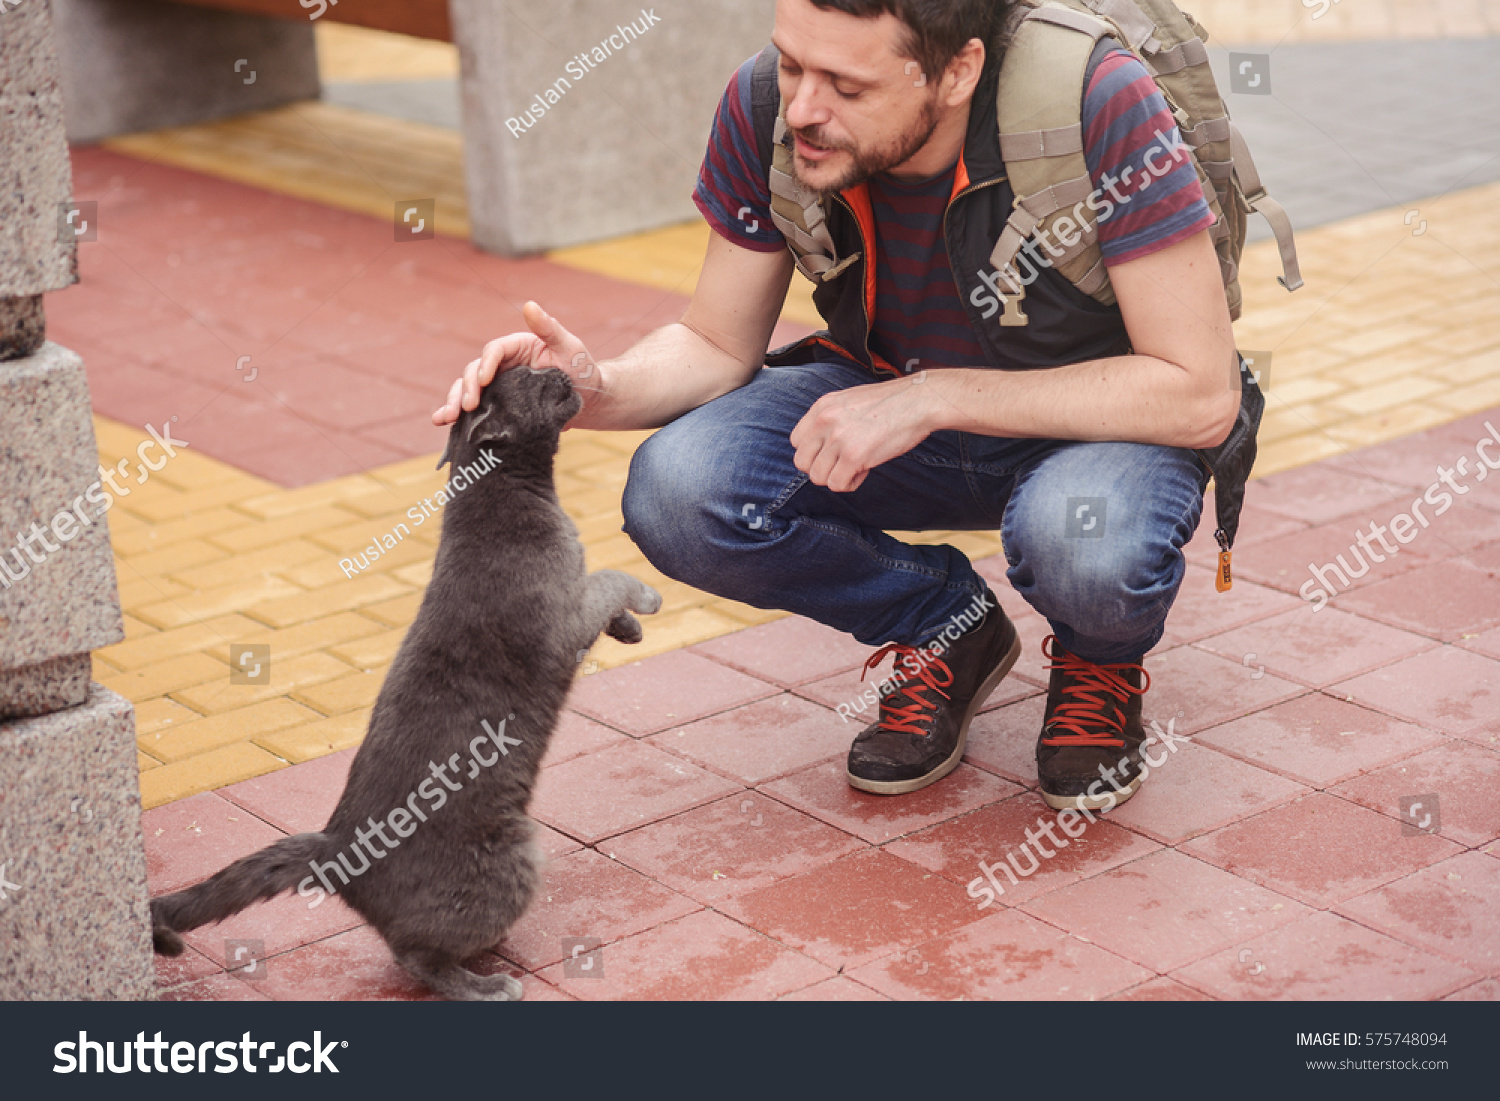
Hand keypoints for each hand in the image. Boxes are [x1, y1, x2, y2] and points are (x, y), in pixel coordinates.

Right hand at [432, 301, 601, 425]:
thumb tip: (530, 304)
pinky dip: (458, 416)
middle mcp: (503, 365)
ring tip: (446, 418)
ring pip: (467, 390)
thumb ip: (549, 328)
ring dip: (453, 402)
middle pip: (474, 371)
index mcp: (517, 347)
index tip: (484, 381)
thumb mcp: (570, 347)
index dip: (486, 364)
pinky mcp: (498, 407)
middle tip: (468, 407)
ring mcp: (499, 387)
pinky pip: (474, 410)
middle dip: (466, 388)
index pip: (494, 351)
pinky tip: (443, 424)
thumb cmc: (583, 369)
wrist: (590, 401)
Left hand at [789, 374, 937, 491]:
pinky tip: (863, 472)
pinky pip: (837, 484)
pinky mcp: (854, 455)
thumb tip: (821, 446)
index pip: (796, 441)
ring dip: (836, 478)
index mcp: (822, 406)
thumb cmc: (890, 403)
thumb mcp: (850, 401)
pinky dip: (849, 484)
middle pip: (801, 462)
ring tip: (855, 467)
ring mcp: (838, 438)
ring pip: (817, 477)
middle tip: (842, 464)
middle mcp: (825, 421)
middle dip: (820, 468)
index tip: (833, 452)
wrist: (918, 401)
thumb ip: (831, 419)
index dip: (813, 452)